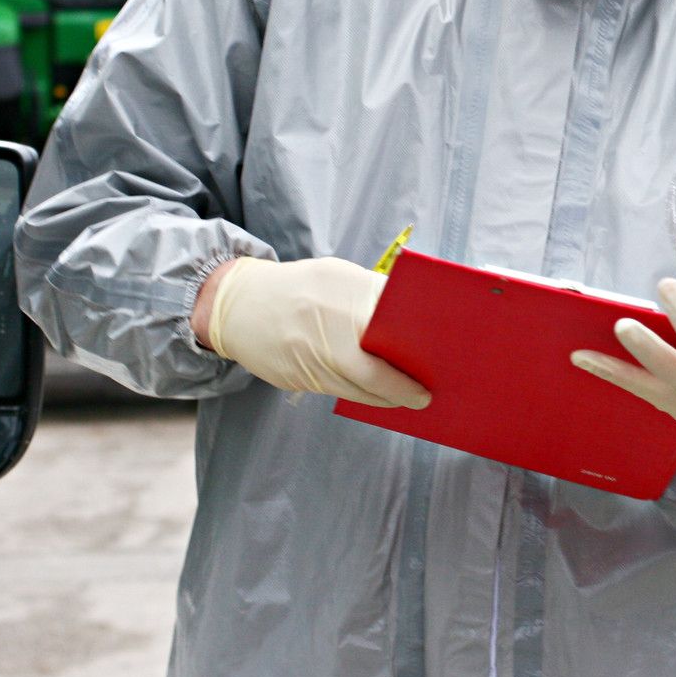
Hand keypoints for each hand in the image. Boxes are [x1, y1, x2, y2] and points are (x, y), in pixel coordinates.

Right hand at [199, 257, 430, 408]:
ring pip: (357, 386)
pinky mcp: (297, 375)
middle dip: (403, 385)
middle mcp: (326, 322)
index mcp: (343, 287)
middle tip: (424, 395)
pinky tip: (379, 397)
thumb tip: (414, 327)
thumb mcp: (336, 277)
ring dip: (386, 397)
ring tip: (408, 399)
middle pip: (375, 365)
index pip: (392, 318)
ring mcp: (310, 352)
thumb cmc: (300, 288)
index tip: (438, 356)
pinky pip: (338, 392)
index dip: (418, 343)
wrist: (236, 304)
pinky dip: (363, 397)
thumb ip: (370, 295)